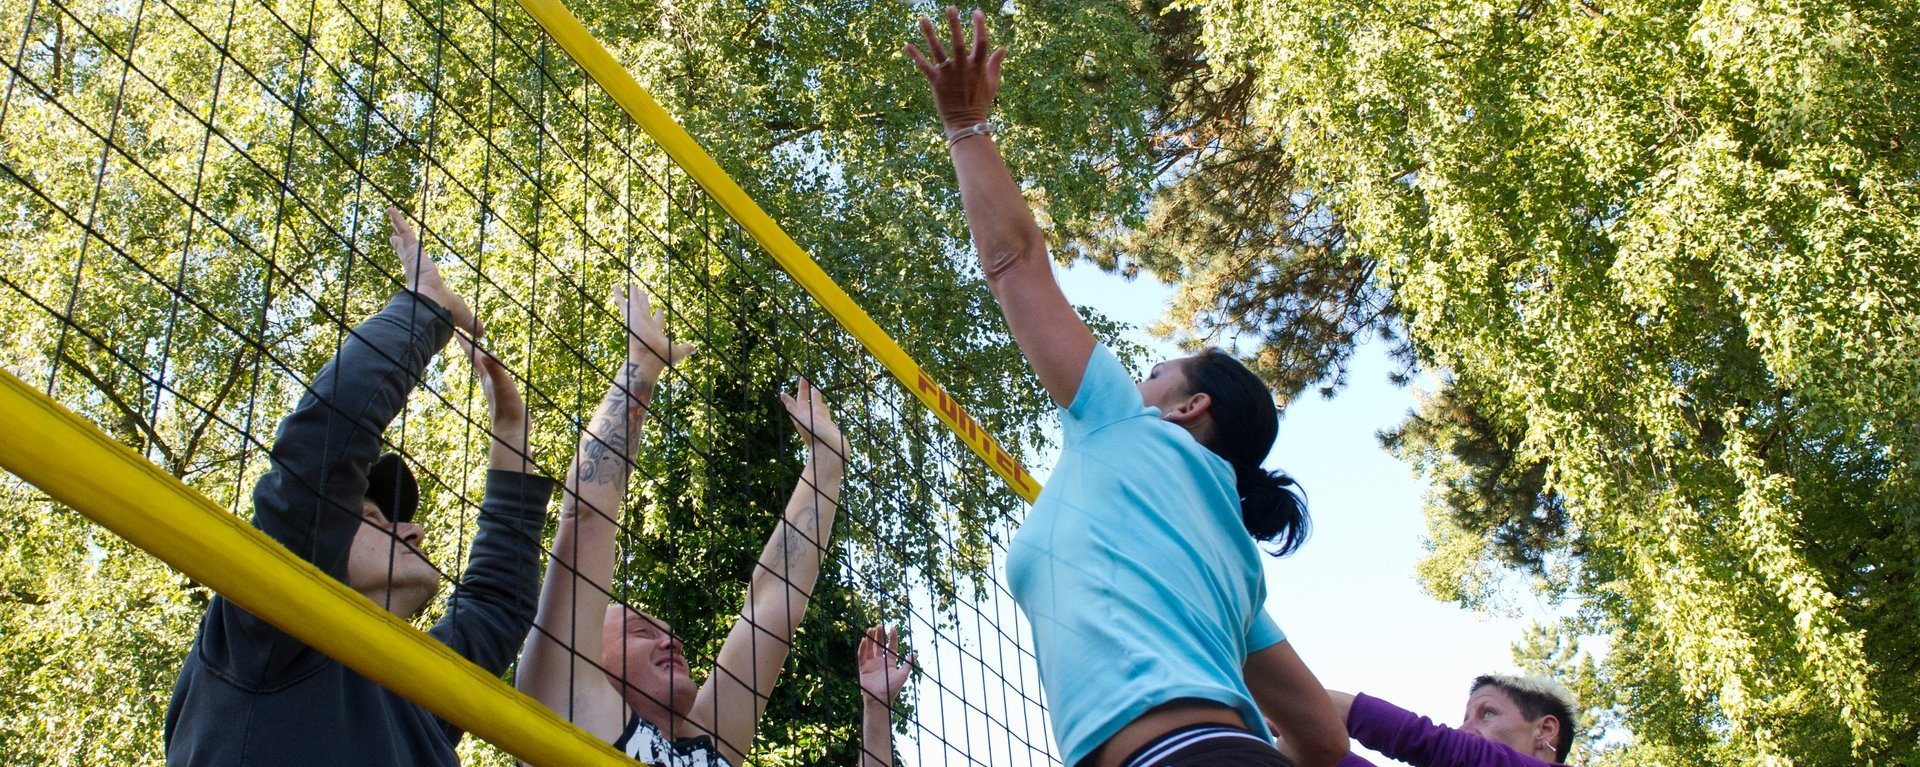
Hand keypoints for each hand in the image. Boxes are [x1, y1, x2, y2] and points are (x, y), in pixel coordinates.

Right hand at [387, 206, 479, 336]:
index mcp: (424, 283)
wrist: (433, 307)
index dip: (413, 265)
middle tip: (394, 238)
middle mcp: (415, 270)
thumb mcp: (462, 315)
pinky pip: (405, 232)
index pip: (417, 271)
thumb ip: (471, 324)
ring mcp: (412, 260)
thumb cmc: (445, 313)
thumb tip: (481, 336)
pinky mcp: (412, 253)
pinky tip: (392, 209)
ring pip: (404, 240)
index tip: (411, 259)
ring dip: (399, 227)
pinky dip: (399, 221)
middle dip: (401, 246)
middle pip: (407, 254)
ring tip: (391, 214)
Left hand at [457, 333, 528, 448]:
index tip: (455, 329)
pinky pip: (493, 375)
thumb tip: (485, 354)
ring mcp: (493, 387)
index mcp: (485, 375)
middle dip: (468, 347)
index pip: (473, 355)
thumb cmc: (507, 407)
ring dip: (478, 357)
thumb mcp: (502, 384)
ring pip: (483, 367)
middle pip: (474, 359)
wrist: (512, 429)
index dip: (465, 342)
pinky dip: (491, 368)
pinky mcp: (501, 393)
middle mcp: (486, 380)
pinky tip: (493, 371)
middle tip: (460, 334)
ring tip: (476, 350)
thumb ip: (495, 369)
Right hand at [618, 283, 694, 381]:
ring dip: (634, 294)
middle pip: (645, 308)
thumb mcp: (677, 352)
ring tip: (632, 285)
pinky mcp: (630, 316)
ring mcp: (637, 318)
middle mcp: (645, 323)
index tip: (660, 309)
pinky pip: (623, 303)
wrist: (648, 357)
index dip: (659, 314)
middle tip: (642, 291)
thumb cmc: (662, 356)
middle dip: (644, 300)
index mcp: (656, 330)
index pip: (657, 319)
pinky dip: (619, 295)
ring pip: (635, 303)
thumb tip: (694, 350)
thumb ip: (685, 349)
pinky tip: (617, 286)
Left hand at [780, 378, 847, 466]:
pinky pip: (826, 415)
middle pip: (808, 401)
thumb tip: (781, 395)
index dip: (801, 388)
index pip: (800, 399)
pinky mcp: (830, 427)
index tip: (802, 377)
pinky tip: (825, 407)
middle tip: (807, 379)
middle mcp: (811, 418)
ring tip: (816, 390)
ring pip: (818, 407)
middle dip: (807, 390)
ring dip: (817, 399)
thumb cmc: (815, 437)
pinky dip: (825, 409)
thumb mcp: (801, 420)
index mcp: (803, 416)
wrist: (829, 453)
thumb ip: (792, 408)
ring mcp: (821, 423)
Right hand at [858, 624, 914, 705]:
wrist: (881, 699)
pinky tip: (864, 640)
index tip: (892, 627)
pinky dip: (862, 648)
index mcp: (889, 662)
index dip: (892, 637)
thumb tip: (916, 653)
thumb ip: (908, 663)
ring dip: (870, 639)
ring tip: (871, 629)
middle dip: (879, 635)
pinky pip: (862, 656)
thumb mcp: (903, 674)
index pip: (891, 647)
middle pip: (879, 645)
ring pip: (870, 648)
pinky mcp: (862, 668)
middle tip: (879, 625)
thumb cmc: (892, 688)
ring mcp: (871, 664)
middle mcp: (879, 662)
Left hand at [905, 7, 1003, 131]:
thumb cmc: (980, 103)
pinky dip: (915, 56)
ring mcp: (948, 74)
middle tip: (950, 8)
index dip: (980, 26)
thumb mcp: (992, 83)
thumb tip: (1003, 48)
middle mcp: (963, 68)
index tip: (976, 12)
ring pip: (938, 50)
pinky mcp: (936, 82)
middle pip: (958, 42)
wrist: (966, 123)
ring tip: (923, 19)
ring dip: (930, 34)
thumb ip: (995, 64)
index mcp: (978, 67)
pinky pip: (924, 66)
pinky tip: (906, 45)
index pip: (981, 42)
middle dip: (954, 24)